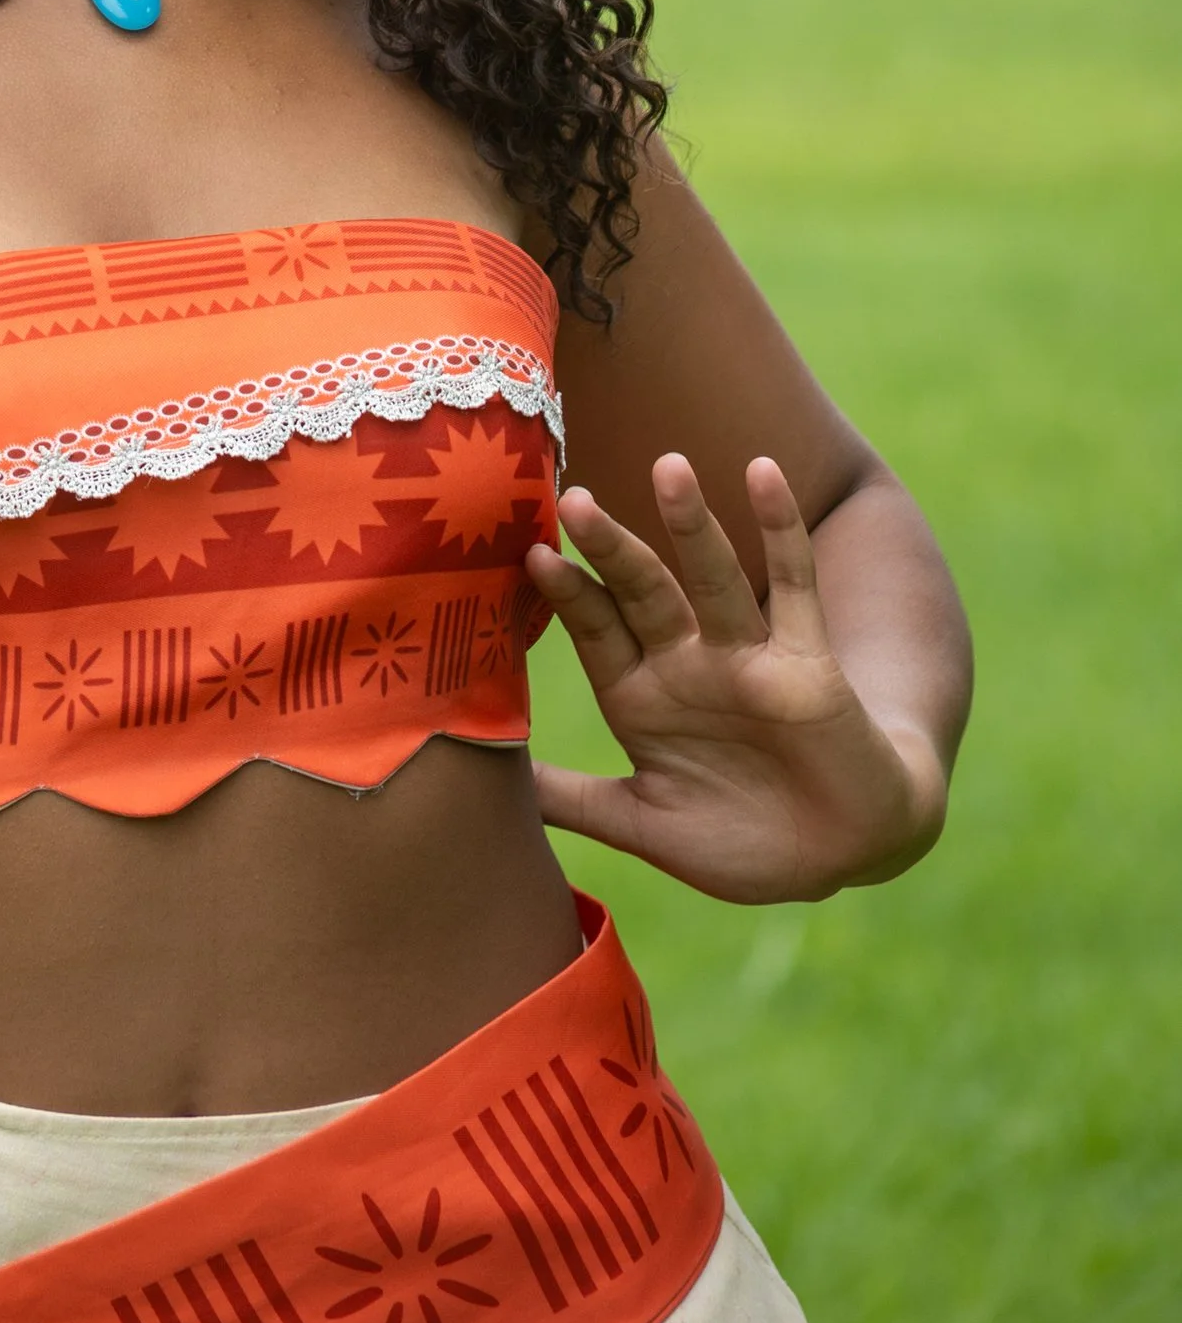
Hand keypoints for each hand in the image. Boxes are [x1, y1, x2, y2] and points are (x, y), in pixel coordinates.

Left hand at [525, 454, 946, 902]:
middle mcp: (687, 665)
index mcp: (642, 698)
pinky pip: (794, 584)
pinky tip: (764, 473)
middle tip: (573, 499)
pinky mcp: (807, 661)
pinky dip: (780, 529)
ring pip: (711, 576)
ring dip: (691, 523)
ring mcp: (746, 657)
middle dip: (610, 549)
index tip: (530, 555)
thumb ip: (571, 801)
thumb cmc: (740, 842)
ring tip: (668, 465)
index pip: (596, 631)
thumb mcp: (644, 824)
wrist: (840, 858)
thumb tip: (483, 790)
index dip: (567, 597)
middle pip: (642, 592)